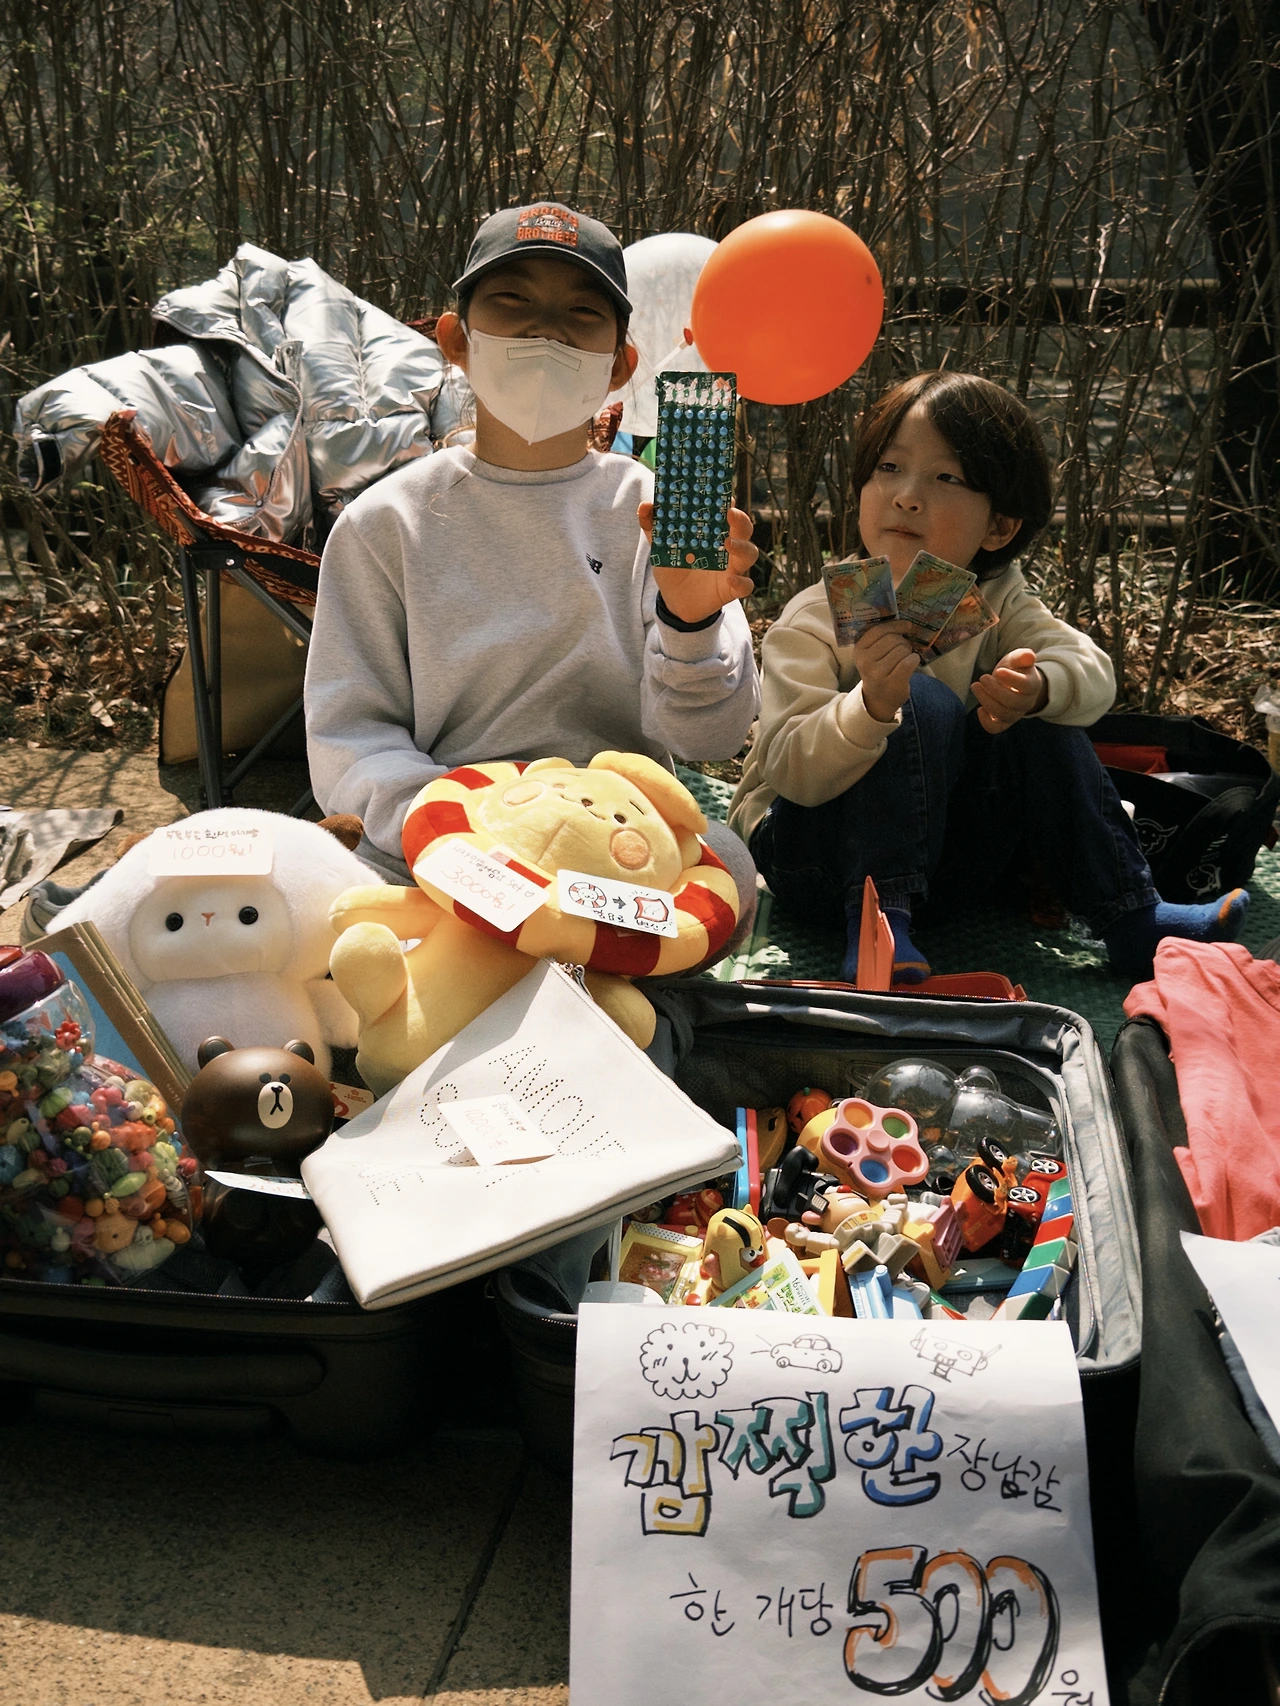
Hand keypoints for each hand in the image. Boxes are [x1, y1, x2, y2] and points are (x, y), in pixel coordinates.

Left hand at [640, 502, 756, 623]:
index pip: (726, 510)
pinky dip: (741, 582)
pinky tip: (731, 579)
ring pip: (750, 553)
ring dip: (743, 547)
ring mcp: (733, 567)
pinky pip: (745, 585)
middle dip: (740, 519)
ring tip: (728, 544)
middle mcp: (728, 545)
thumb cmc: (674, 566)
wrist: (675, 600)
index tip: (720, 493)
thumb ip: (653, 526)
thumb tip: (645, 506)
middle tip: (729, 514)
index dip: (725, 501)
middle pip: (744, 528)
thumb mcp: (661, 546)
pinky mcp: (732, 589)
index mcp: (714, 530)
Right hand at [853, 620, 918, 722]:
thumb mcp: (871, 653)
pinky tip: (911, 663)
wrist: (879, 699)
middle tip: (903, 649)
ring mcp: (877, 674)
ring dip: (909, 652)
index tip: (907, 625)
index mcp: (858, 650)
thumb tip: (906, 623)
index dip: (895, 625)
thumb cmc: (879, 671)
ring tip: (905, 659)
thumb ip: (881, 637)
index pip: (878, 630)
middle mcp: (865, 662)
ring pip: (902, 649)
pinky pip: (909, 661)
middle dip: (903, 641)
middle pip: (892, 639)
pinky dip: (914, 659)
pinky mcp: (892, 683)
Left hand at [971, 646, 1048, 732]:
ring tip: (975, 686)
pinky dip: (985, 721)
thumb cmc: (1015, 669)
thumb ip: (1023, 656)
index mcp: (1032, 685)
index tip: (998, 671)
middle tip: (983, 677)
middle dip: (994, 690)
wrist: (1013, 685)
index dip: (1012, 679)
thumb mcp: (1018, 659)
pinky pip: (995, 728)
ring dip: (986, 700)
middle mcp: (1026, 703)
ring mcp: (1015, 714)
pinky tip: (980, 708)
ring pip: (1002, 714)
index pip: (1026, 685)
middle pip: (1012, 702)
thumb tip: (1029, 656)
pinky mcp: (1003, 722)